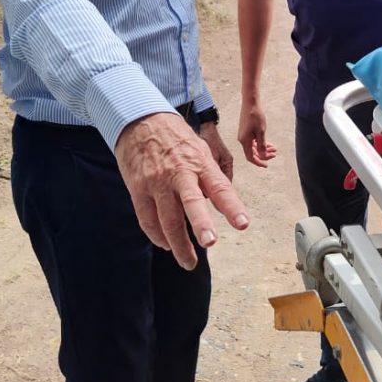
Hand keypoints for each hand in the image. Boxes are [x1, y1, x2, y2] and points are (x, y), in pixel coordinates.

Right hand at [114, 112, 248, 269]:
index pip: (219, 187)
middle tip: (210, 242)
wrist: (138, 120)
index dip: (232, 206)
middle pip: (191, 201)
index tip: (243, 224)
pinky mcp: (138, 188)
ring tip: (188, 261)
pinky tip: (166, 244)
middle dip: (201, 223)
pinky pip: (147, 219)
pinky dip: (157, 236)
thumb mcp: (199, 149)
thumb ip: (210, 175)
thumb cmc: (175, 138)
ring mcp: (156, 182)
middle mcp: (179, 173)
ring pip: (167, 218)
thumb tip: (221, 202)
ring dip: (178, 244)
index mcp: (200, 163)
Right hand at [237, 100, 277, 167]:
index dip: (259, 162)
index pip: (251, 157)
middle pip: (253, 153)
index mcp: (244, 141)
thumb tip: (262, 156)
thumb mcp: (261, 131)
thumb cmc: (256, 115)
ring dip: (264, 149)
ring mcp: (244, 135)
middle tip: (275, 154)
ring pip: (254, 147)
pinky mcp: (246, 131)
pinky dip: (261, 143)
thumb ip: (262, 145)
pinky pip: (253, 141)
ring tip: (274, 148)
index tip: (267, 165)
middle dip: (264, 155)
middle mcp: (242, 139)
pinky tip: (269, 143)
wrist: (251, 102)